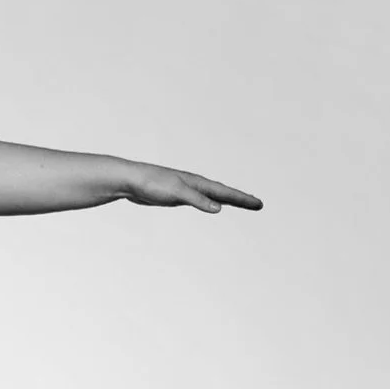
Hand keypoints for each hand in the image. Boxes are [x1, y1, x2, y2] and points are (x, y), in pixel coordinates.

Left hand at [124, 163, 262, 214]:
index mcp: (198, 182)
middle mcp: (195, 184)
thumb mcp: (177, 192)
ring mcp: (186, 190)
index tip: (258, 204)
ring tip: (241, 204)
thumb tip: (218, 208)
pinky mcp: (176, 196)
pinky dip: (211, 202)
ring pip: (213, 196)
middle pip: (223, 193)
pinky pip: (201, 200)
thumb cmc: (152, 183)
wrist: (130, 180)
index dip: (243, 199)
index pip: (226, 192)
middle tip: (258, 205)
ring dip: (228, 200)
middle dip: (241, 199)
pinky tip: (212, 205)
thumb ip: (197, 200)